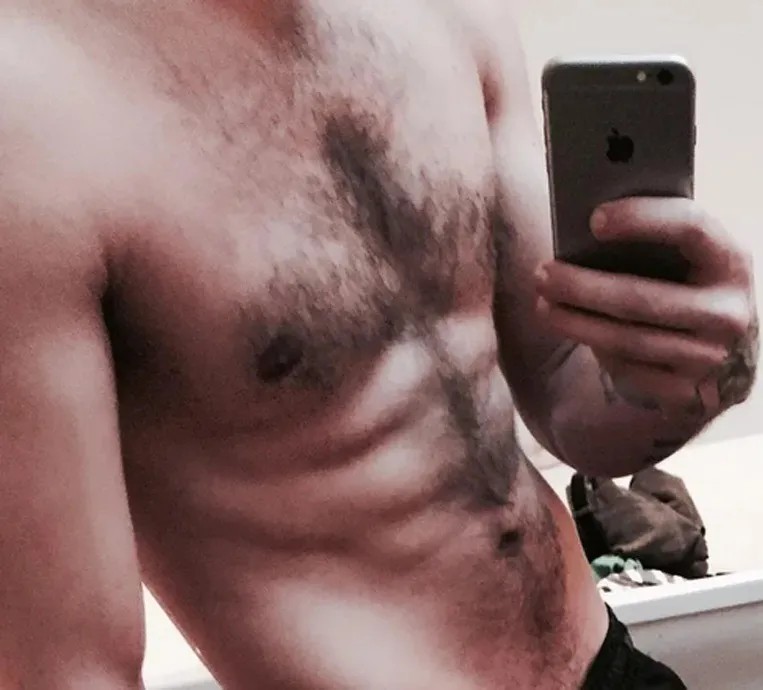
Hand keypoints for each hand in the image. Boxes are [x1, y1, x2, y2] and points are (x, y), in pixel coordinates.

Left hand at [535, 197, 758, 416]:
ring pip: (627, 340)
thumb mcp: (689, 261)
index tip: (593, 219)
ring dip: (576, 322)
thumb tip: (589, 226)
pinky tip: (574, 329)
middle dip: (582, 286)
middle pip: (641, 298)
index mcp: (731, 263)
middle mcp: (729, 313)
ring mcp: (711, 358)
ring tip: (543, 304)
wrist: (719, 356)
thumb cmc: (687, 289)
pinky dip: (596, 348)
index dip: (642, 218)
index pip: (690, 228)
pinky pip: (628, 369)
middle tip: (542, 273)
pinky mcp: (688, 394)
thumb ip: (657, 241)